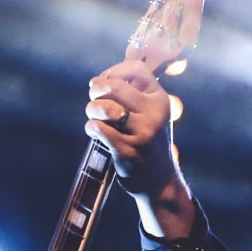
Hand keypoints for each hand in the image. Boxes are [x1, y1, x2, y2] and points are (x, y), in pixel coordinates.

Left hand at [86, 59, 195, 237]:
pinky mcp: (128, 152)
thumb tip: (98, 79)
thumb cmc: (148, 142)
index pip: (137, 69)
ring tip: (93, 116)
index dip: (114, 71)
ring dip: (91, 109)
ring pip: (105, 107)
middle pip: (115, 86)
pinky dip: (91, 128)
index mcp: (160, 100)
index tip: (105, 81)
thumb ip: (133, 94)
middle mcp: (154, 114)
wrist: (160, 181)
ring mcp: (142, 134)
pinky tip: (94, 131)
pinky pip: (99, 129)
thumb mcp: (151, 114)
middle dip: (96, 90)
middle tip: (93, 98)